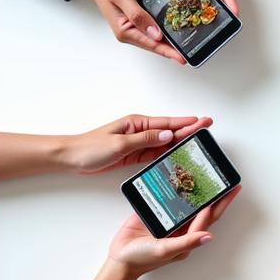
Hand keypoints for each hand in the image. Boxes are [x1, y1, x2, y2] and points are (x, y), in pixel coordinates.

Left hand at [61, 114, 211, 173]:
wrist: (71, 158)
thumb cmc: (90, 147)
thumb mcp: (120, 143)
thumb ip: (145, 140)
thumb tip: (167, 135)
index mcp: (137, 123)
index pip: (167, 122)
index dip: (186, 122)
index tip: (202, 121)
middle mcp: (141, 131)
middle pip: (170, 131)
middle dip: (189, 129)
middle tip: (207, 128)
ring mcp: (139, 143)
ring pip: (165, 143)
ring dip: (181, 142)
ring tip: (199, 142)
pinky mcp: (135, 155)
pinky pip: (156, 153)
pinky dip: (168, 154)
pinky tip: (179, 154)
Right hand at [62, 0, 184, 63]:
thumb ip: (138, 15)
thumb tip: (155, 34)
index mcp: (125, 31)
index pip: (151, 44)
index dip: (168, 51)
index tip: (183, 58)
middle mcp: (132, 31)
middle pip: (157, 44)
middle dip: (174, 49)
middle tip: (193, 52)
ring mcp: (138, 24)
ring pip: (158, 35)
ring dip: (173, 39)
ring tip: (191, 43)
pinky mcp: (142, 16)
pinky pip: (157, 24)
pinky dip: (168, 26)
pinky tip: (181, 27)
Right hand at [108, 185, 240, 276]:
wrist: (119, 258)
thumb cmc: (143, 259)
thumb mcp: (166, 250)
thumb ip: (186, 242)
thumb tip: (209, 237)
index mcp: (188, 237)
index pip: (208, 218)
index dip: (219, 204)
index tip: (228, 190)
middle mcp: (182, 227)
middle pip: (203, 208)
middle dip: (217, 196)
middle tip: (227, 181)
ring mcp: (169, 218)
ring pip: (188, 201)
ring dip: (197, 190)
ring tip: (208, 177)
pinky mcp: (156, 211)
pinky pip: (169, 198)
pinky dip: (176, 189)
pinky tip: (180, 178)